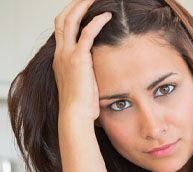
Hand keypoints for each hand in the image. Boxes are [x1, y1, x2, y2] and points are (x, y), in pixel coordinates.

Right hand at [53, 0, 111, 120]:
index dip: (70, 16)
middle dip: (74, 5)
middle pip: (62, 19)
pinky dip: (97, 21)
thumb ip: (86, 73)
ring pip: (71, 20)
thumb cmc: (82, 105)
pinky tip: (107, 15)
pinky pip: (87, 33)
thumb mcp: (82, 84)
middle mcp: (60, 53)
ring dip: (83, 6)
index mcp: (60, 58)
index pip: (61, 29)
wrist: (75, 114)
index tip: (81, 9)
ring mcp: (67, 54)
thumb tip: (98, 73)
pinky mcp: (79, 58)